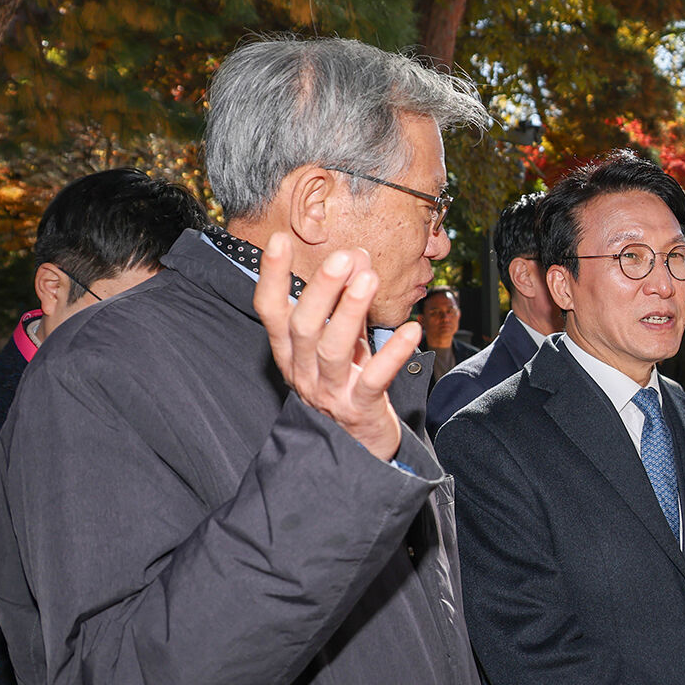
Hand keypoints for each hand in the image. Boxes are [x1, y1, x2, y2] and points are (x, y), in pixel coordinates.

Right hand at [254, 233, 420, 460]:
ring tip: (369, 279)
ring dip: (351, 312)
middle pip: (303, 327)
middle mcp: (303, 372)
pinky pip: (374, 379)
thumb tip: (358, 256)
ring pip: (333, 351)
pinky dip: (393, 354)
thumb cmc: (348, 382)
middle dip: (322, 290)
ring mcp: (329, 393)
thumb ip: (346, 302)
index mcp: (290, 352)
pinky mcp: (359, 410)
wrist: (360, 445)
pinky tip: (413, 331)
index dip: (271, 277)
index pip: (270, 312)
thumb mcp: (341, 340)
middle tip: (344, 257)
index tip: (279, 240)